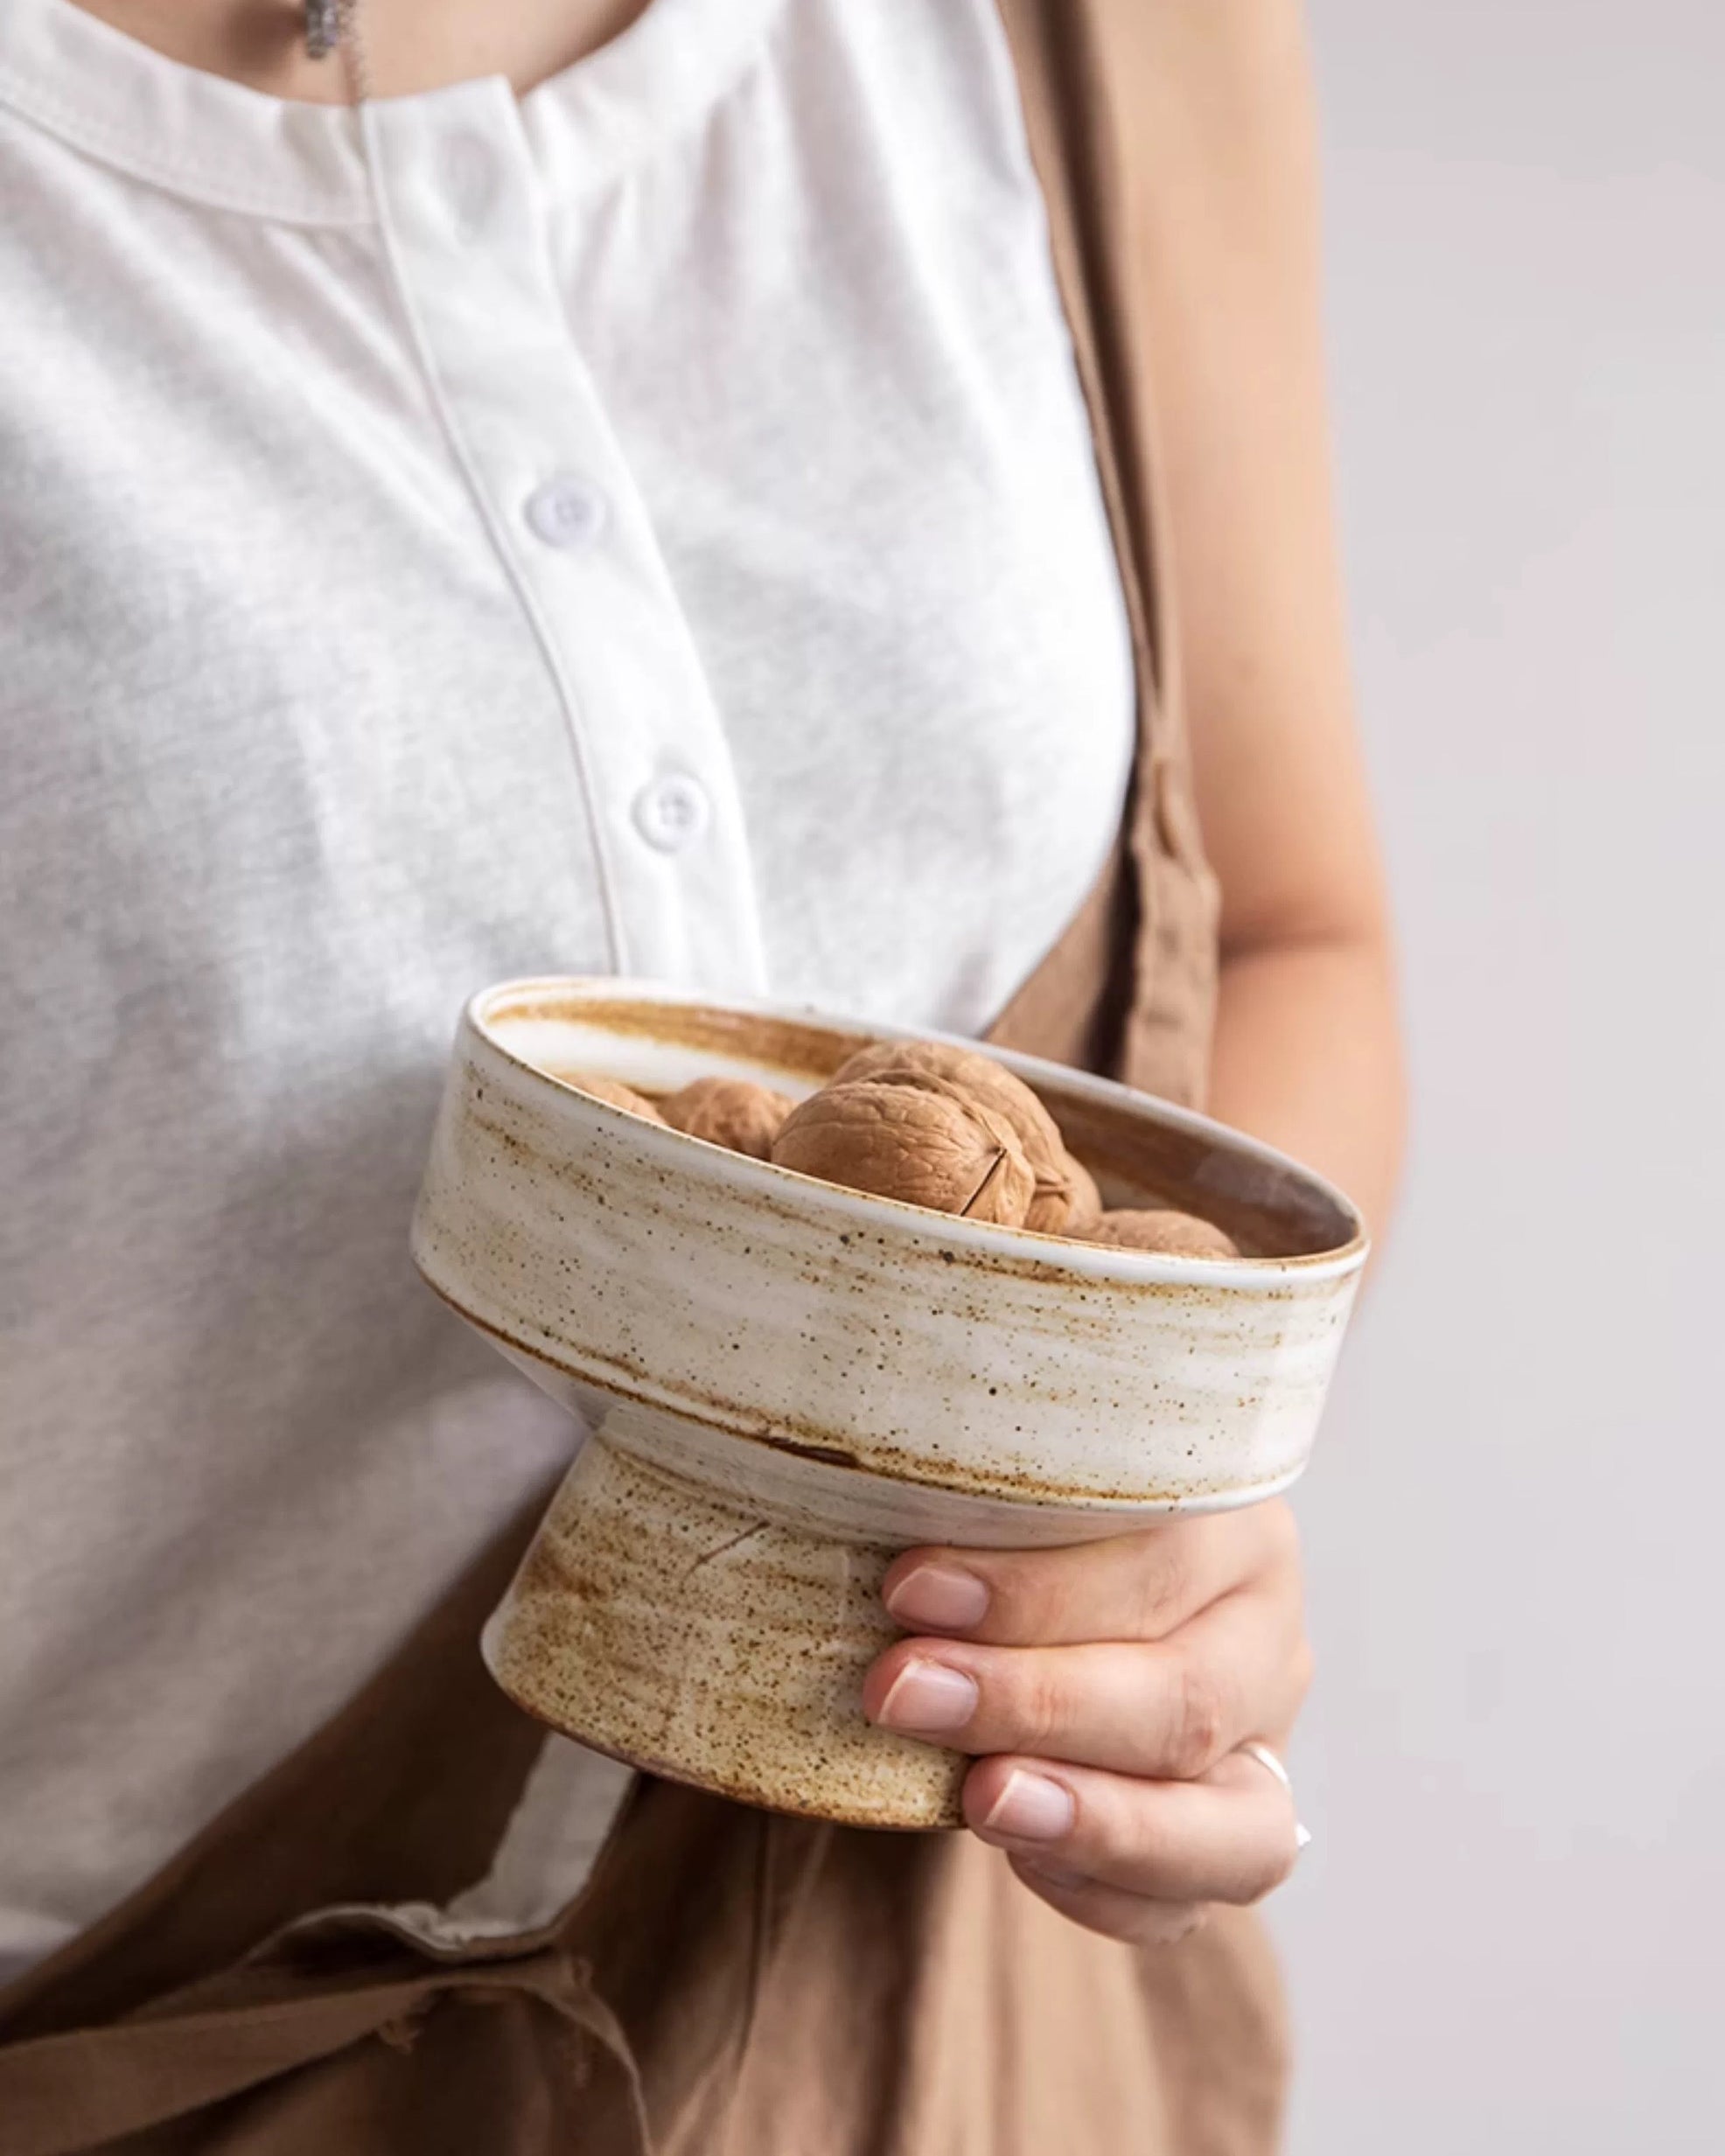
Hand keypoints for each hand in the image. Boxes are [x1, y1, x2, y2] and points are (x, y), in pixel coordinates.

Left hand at [861, 1501, 1311, 1942]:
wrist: (1039, 1588)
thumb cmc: (1008, 1513)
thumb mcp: (1002, 1473)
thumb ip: (966, 1484)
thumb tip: (863, 1499)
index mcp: (1230, 1511)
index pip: (1158, 1558)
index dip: (1035, 1589)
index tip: (907, 1591)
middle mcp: (1266, 1625)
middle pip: (1187, 1694)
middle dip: (1037, 1704)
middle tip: (903, 1694)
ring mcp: (1268, 1741)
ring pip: (1230, 1825)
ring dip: (1095, 1819)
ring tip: (980, 1802)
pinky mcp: (1236, 1831)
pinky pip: (1190, 1902)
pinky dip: (1103, 1888)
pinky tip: (1015, 1852)